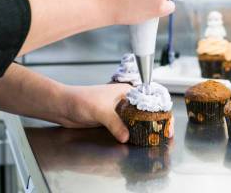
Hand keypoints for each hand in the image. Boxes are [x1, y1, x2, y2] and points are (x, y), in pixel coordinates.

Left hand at [60, 83, 174, 142]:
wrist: (63, 106)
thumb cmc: (80, 99)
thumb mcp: (101, 111)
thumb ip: (115, 124)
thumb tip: (126, 136)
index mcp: (126, 91)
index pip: (148, 98)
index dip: (159, 108)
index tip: (167, 120)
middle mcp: (124, 100)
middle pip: (144, 110)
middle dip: (155, 120)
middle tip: (164, 132)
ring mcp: (118, 111)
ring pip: (136, 120)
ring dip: (143, 128)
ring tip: (154, 137)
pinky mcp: (111, 121)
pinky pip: (126, 127)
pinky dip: (132, 132)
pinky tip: (137, 139)